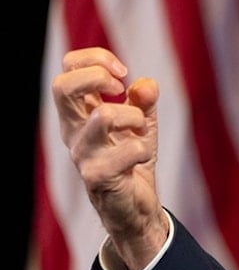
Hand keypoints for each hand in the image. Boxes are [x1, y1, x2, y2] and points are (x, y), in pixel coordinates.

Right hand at [52, 47, 169, 269]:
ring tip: (139, 129)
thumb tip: (145, 84)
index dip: (95, 59)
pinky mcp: (99, 177)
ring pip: (103, 116)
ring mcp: (83, 155)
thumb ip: (143, 100)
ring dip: (133, 117)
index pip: (67, 70)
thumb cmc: (132, 162)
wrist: (136, 210)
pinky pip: (128, 150)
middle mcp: (74, 132)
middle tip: (120, 89)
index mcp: (79, 114)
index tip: (122, 73)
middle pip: (62, 87)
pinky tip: (142, 157)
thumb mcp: (141, 124)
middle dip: (98, 76)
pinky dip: (143, 147)